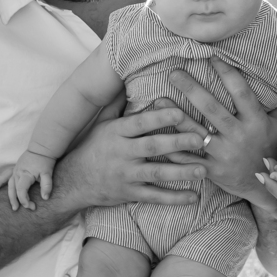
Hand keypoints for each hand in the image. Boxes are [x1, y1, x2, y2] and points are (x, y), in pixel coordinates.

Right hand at [9, 150, 54, 210]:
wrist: (42, 148)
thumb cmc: (45, 161)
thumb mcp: (48, 173)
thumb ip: (47, 185)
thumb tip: (45, 198)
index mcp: (25, 175)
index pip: (21, 190)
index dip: (24, 199)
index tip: (31, 207)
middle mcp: (18, 173)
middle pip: (15, 190)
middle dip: (18, 200)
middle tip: (21, 209)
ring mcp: (15, 170)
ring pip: (9, 185)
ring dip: (10, 195)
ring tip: (13, 206)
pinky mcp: (15, 168)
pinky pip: (6, 175)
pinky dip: (1, 181)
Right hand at [52, 101, 206, 210]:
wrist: (73, 181)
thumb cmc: (92, 147)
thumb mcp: (101, 123)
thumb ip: (116, 103)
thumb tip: (124, 77)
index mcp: (117, 132)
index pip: (140, 123)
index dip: (159, 117)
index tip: (180, 112)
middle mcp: (122, 153)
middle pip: (152, 146)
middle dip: (177, 142)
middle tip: (200, 139)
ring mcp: (126, 175)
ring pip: (156, 173)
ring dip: (181, 172)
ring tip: (203, 170)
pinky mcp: (129, 193)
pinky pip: (154, 197)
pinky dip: (174, 199)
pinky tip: (193, 197)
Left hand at [168, 64, 276, 206]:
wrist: (267, 187)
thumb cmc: (271, 149)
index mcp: (256, 122)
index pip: (241, 92)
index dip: (227, 73)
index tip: (211, 56)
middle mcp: (239, 136)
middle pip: (212, 108)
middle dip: (192, 89)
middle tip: (174, 72)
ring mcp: (224, 154)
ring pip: (196, 133)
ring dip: (176, 116)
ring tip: (158, 101)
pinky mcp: (212, 171)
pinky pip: (189, 159)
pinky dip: (173, 148)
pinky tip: (158, 135)